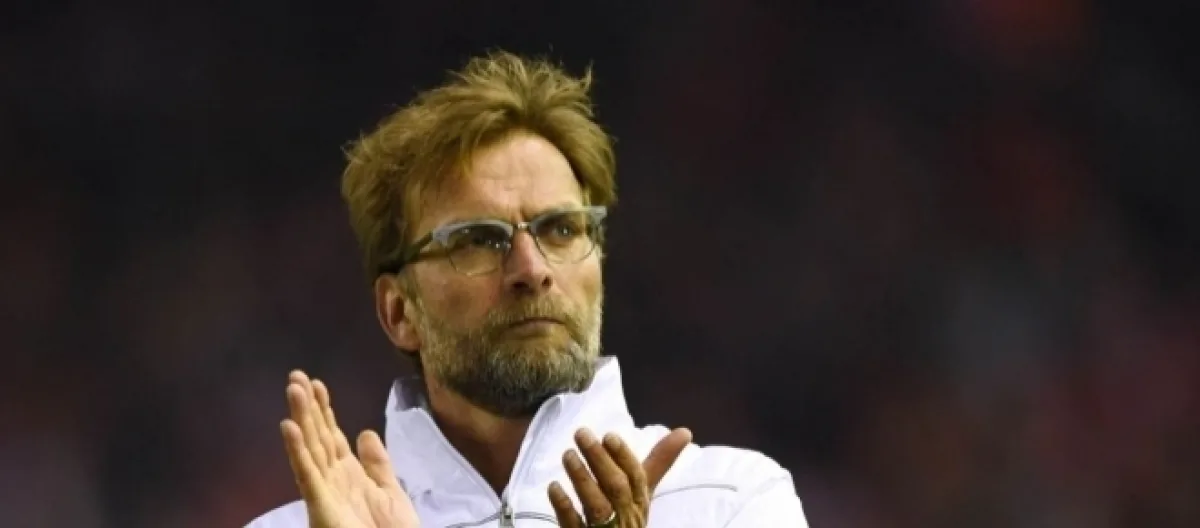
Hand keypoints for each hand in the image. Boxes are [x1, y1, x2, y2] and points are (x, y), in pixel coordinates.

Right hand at [280, 370, 419, 527]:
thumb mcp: (390, 492)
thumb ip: (377, 463)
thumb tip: (365, 432)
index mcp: (348, 475)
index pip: (331, 436)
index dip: (324, 410)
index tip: (316, 383)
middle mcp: (332, 479)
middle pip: (317, 436)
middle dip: (307, 407)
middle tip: (296, 376)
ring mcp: (325, 492)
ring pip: (310, 449)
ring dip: (301, 419)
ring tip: (292, 390)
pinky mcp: (321, 506)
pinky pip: (307, 475)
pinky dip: (298, 452)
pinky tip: (289, 428)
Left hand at [548, 427, 691, 527]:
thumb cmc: (627, 519)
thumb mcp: (642, 494)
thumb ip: (659, 463)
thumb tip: (685, 431)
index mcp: (640, 504)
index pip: (637, 478)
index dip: (624, 457)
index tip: (609, 436)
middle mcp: (627, 518)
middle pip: (616, 488)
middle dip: (600, 460)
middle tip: (581, 433)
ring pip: (597, 506)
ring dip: (582, 479)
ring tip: (567, 455)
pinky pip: (573, 524)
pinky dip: (564, 506)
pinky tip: (554, 487)